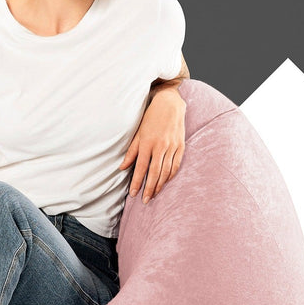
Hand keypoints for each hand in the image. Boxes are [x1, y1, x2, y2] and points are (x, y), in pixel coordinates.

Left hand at [121, 86, 185, 202]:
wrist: (170, 104)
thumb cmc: (151, 117)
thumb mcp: (137, 132)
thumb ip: (131, 151)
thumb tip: (122, 167)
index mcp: (147, 142)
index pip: (141, 167)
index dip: (137, 182)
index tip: (134, 194)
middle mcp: (160, 146)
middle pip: (155, 172)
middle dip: (149, 188)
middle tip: (145, 200)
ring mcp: (172, 146)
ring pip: (166, 171)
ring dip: (160, 185)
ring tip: (154, 194)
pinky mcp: (181, 146)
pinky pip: (176, 165)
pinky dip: (171, 176)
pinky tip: (165, 182)